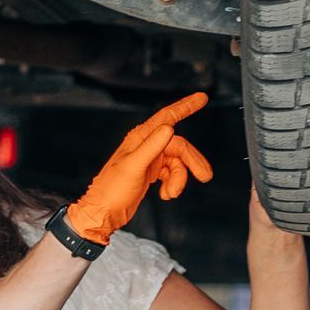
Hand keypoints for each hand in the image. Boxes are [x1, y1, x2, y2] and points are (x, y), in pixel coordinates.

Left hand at [68, 94, 212, 242]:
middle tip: (205, 177)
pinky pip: (172, 173)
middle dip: (192, 162)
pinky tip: (165, 194)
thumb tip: (169, 128)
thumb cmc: (111, 190)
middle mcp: (146, 145)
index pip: (167, 117)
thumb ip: (151, 146)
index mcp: (140, 137)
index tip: (202, 97)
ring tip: (171, 193)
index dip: (186, 106)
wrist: (104, 212)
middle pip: (179, 147)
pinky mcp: (152, 172)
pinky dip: (173, 184)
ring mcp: (150, 159)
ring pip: (178, 163)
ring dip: (179, 179)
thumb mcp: (133, 166)